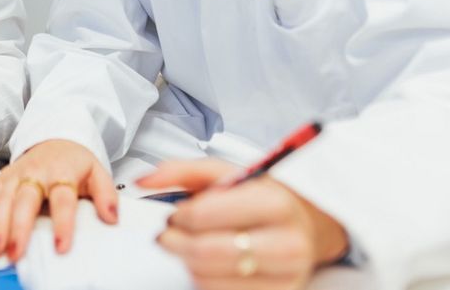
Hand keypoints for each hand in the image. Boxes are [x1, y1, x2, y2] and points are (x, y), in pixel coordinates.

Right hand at [0, 139, 117, 261]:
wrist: (56, 138)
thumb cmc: (74, 160)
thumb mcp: (97, 171)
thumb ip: (106, 194)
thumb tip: (112, 216)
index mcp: (62, 172)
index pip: (63, 199)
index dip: (62, 223)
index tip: (61, 245)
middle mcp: (36, 173)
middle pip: (25, 201)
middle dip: (19, 228)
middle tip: (16, 253)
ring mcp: (17, 175)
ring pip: (3, 200)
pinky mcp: (3, 179)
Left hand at [138, 159, 347, 288]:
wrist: (305, 225)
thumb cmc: (264, 198)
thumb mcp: (229, 173)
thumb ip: (182, 171)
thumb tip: (144, 180)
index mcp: (274, 203)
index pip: (206, 215)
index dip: (179, 216)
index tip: (174, 215)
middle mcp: (286, 243)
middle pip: (206, 253)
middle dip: (175, 244)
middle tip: (167, 236)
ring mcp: (286, 277)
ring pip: (210, 281)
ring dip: (187, 264)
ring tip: (188, 248)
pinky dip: (203, 281)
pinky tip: (206, 266)